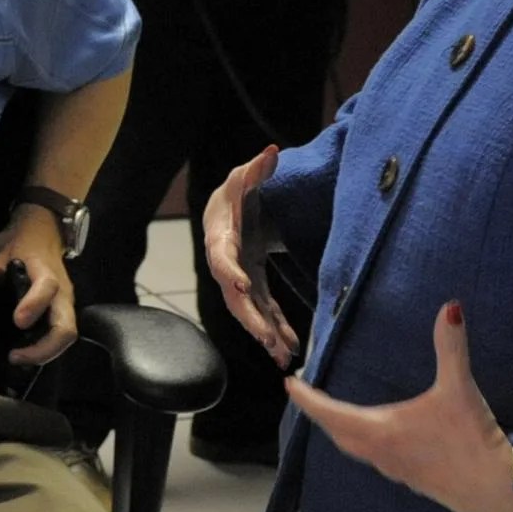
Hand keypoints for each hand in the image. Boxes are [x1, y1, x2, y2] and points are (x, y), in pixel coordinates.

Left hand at [0, 209, 77, 365]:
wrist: (42, 233)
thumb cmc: (19, 242)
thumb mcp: (2, 246)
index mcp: (46, 271)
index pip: (48, 287)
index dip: (35, 305)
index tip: (18, 321)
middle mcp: (62, 292)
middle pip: (66, 328)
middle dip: (45, 348)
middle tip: (15, 357)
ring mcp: (64, 305)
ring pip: (65, 336)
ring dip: (44, 353)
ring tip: (15, 358)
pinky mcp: (60, 314)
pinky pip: (57, 336)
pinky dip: (43, 350)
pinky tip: (22, 353)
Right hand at [203, 147, 298, 367]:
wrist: (229, 210)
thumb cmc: (235, 193)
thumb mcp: (244, 178)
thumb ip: (257, 169)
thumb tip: (271, 154)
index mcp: (221, 237)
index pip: (222, 257)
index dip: (230, 272)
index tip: (241, 285)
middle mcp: (227, 264)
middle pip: (234, 296)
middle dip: (250, 319)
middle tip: (266, 339)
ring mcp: (240, 279)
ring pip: (250, 312)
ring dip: (266, 334)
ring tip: (283, 357)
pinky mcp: (254, 287)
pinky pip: (264, 312)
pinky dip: (276, 330)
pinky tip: (290, 349)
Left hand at [284, 303, 512, 511]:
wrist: (500, 490)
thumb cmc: (472, 440)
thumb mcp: (459, 389)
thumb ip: (451, 348)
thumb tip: (451, 307)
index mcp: (381, 431)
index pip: (330, 413)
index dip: (307, 398)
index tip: (289, 384)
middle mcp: (381, 453)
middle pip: (338, 433)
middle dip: (320, 415)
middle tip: (307, 397)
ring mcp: (396, 470)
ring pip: (356, 450)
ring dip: (341, 431)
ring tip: (334, 415)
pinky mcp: (413, 480)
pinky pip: (377, 459)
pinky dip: (364, 444)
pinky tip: (380, 439)